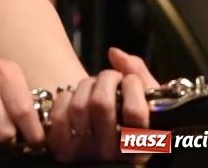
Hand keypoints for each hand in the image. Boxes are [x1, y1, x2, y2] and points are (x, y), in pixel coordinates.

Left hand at [47, 47, 157, 162]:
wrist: (101, 150)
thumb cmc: (131, 124)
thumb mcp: (148, 108)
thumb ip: (141, 78)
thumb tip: (114, 52)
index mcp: (138, 146)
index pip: (135, 113)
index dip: (132, 86)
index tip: (130, 80)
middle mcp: (111, 154)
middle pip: (101, 104)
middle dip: (106, 78)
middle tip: (111, 77)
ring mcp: (84, 153)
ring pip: (79, 106)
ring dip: (86, 85)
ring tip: (94, 85)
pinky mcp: (61, 149)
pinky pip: (59, 116)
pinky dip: (65, 99)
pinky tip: (75, 98)